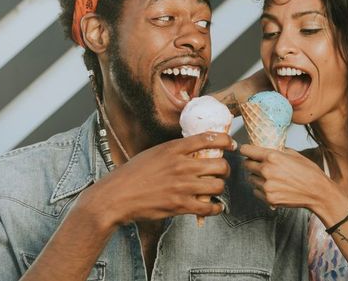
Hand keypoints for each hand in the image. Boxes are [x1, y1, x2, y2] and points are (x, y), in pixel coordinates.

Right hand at [80, 132, 236, 227]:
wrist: (116, 196)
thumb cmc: (133, 174)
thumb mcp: (154, 152)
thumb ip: (175, 150)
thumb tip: (195, 148)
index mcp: (174, 149)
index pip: (209, 138)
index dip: (225, 140)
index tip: (230, 145)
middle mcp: (181, 166)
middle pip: (220, 165)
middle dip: (225, 169)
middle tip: (221, 172)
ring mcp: (182, 186)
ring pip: (218, 185)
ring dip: (220, 188)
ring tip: (215, 189)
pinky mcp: (180, 205)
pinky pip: (209, 207)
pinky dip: (216, 208)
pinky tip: (215, 206)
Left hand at [240, 144, 332, 212]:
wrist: (318, 192)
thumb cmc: (309, 172)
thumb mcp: (294, 154)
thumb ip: (278, 151)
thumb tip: (267, 149)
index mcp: (273, 157)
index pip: (247, 150)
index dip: (246, 150)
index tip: (247, 151)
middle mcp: (267, 171)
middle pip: (247, 165)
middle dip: (252, 163)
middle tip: (261, 165)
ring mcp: (267, 186)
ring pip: (251, 179)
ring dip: (257, 177)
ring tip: (271, 177)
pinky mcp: (268, 198)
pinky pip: (256, 191)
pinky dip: (261, 189)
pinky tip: (273, 187)